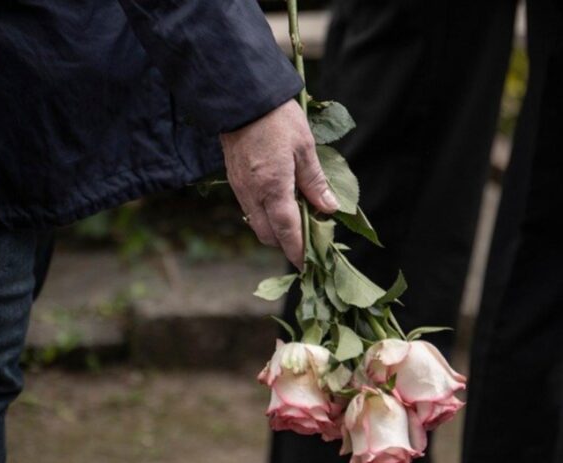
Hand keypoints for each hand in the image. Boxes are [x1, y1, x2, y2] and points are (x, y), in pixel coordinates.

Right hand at [220, 100, 338, 267]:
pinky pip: (249, 208)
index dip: (298, 251)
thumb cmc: (277, 119)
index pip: (287, 231)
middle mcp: (253, 194)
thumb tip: (328, 209)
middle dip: (287, 243)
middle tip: (309, 239)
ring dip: (275, 229)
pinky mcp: (233, 179)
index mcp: (273, 188)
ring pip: (256, 223)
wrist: (241, 97)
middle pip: (268, 234)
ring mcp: (240, 188)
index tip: (308, 266)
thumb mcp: (304, 148)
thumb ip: (315, 182)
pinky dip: (264, 214)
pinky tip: (280, 202)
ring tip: (298, 220)